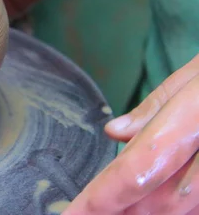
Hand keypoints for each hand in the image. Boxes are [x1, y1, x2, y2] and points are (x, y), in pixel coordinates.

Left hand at [64, 54, 198, 214]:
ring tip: (114, 208)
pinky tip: (159, 199)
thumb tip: (114, 133)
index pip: (136, 170)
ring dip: (147, 209)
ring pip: (183, 208)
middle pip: (158, 202)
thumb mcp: (196, 75)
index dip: (100, 199)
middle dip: (121, 210)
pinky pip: (198, 201)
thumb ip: (156, 108)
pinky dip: (178, 202)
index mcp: (194, 119)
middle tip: (89, 212)